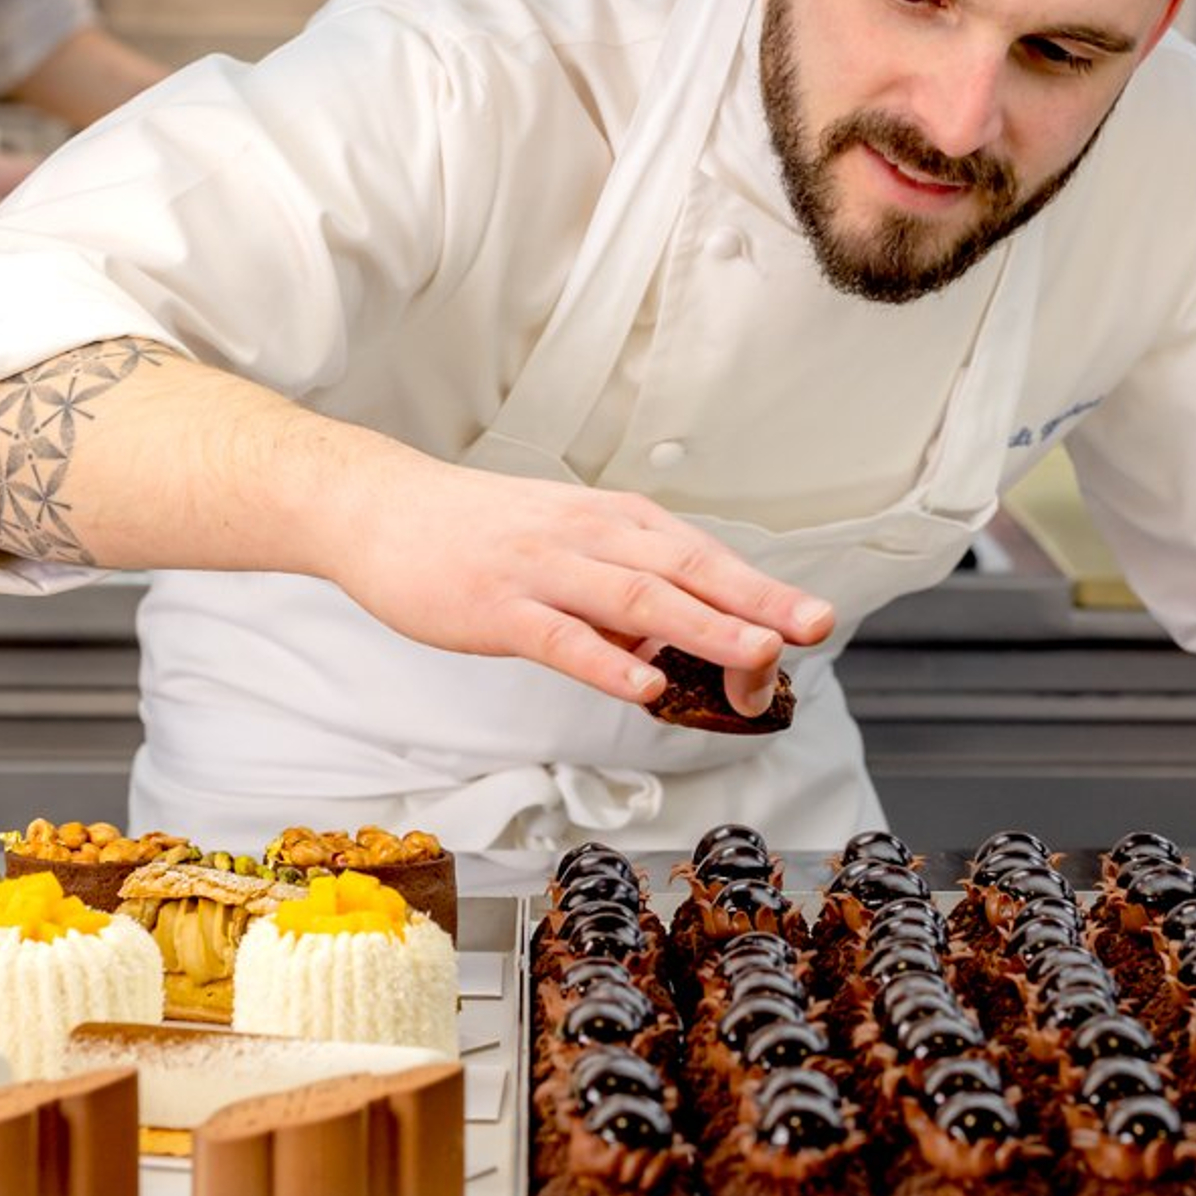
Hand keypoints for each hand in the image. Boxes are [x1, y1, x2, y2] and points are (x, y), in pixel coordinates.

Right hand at [329, 447, 835, 713]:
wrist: (382, 509)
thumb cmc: (479, 533)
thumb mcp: (566, 544)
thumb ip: (623, 590)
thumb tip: (677, 645)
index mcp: (613, 522)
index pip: (702, 557)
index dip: (761, 591)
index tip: (813, 620)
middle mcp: (589, 537)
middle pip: (686, 570)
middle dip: (757, 601)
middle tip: (813, 627)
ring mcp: (542, 570)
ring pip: (636, 600)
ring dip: (701, 627)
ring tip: (756, 654)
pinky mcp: (496, 607)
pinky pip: (559, 637)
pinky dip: (604, 661)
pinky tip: (642, 686)